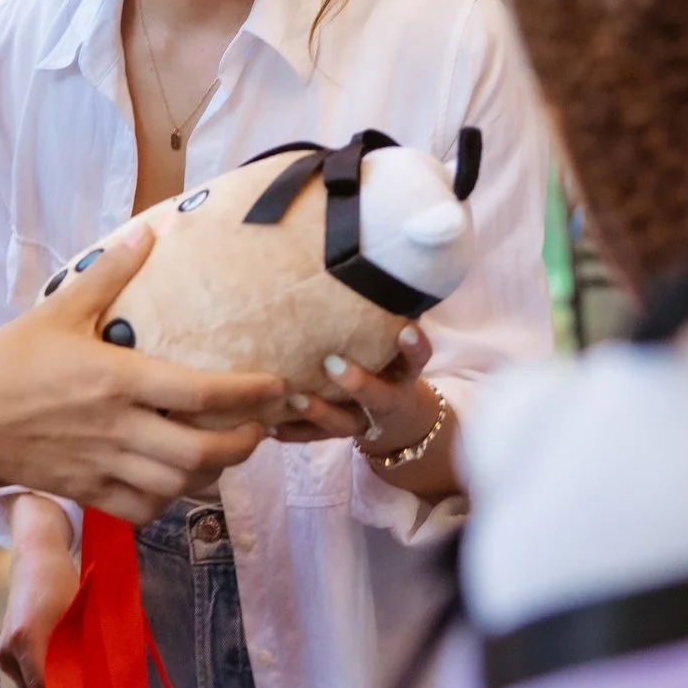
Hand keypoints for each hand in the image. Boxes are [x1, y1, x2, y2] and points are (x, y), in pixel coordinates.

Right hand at [0, 229, 284, 524]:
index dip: (247, 393)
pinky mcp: (86, 492)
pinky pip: (142, 510)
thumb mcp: (59, 309)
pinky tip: (172, 482)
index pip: (199, 392)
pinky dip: (168, 502)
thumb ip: (109, 273)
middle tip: (258, 429)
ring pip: (177, 486)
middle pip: (200, 453)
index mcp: (116, 380)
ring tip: (224, 452)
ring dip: (211, 474)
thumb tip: (148, 231)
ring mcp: (102, 467)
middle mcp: (117, 429)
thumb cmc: (8, 361)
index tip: (276, 387)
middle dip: (242, 444)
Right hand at [0, 500, 78, 687]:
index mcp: (27, 637)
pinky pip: (26, 682)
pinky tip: (68, 685)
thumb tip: (105, 685)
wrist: (34, 556)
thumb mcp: (81, 611)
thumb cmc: (62, 579)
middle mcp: (9, 650)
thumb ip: (88, 648)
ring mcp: (4, 653)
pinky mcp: (5, 652)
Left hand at [272, 323, 437, 455]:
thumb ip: (378, 308)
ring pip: (344, 424)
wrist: (391, 416)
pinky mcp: (336, 435)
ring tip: (294, 397)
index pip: (417, 358)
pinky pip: (314, 439)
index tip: (405, 329)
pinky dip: (293, 433)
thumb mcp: (388, 337)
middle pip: (378, 397)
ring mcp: (362, 421)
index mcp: (404, 371)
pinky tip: (269, 426)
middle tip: (332, 363)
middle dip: (358, 383)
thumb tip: (358, 247)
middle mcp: (387, 398)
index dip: (414, 346)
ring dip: (320, 412)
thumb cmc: (383, 359)